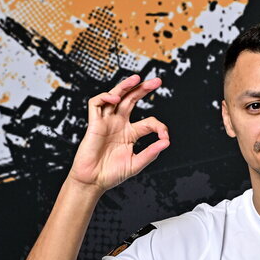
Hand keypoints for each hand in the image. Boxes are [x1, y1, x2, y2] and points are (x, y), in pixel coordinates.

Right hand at [70, 74, 169, 190]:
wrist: (93, 181)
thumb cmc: (111, 174)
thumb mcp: (136, 164)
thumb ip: (151, 153)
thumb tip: (166, 142)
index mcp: (130, 134)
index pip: (148, 121)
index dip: (159, 126)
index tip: (165, 136)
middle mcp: (119, 124)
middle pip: (131, 100)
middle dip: (143, 89)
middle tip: (157, 81)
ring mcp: (107, 122)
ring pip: (115, 96)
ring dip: (125, 86)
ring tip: (137, 78)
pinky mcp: (94, 124)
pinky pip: (96, 104)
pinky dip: (105, 97)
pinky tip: (115, 97)